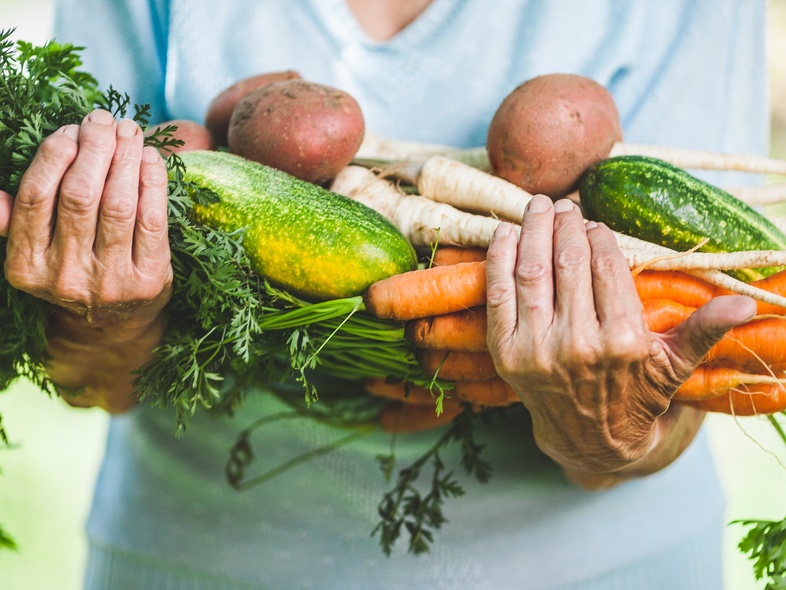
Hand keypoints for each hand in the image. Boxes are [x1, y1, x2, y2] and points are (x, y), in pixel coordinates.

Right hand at [1, 109, 172, 410]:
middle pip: (80, 195)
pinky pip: (153, 221)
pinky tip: (151, 157)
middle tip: (104, 119)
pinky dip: (152, 183)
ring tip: (129, 129)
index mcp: (26, 267)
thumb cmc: (72, 273)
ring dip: (125, 157)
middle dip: (93, 147)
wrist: (113, 327)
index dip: (54, 154)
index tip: (70, 129)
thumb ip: (14, 224)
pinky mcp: (150, 281)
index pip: (37, 197)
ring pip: (118, 204)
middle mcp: (66, 277)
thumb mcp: (33, 256)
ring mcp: (111, 282)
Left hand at [485, 195, 755, 486]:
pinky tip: (504, 232)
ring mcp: (536, 349)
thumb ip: (703, 329)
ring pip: (532, 272)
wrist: (588, 439)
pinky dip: (499, 259)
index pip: (606, 267)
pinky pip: (498, 295)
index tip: (595, 222)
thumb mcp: (673, 365)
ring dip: (532, 231)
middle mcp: (577, 344)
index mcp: (622, 340)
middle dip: (565, 226)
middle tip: (564, 206)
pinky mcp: (505, 354)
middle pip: (568, 263)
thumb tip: (747, 303)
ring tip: (537, 207)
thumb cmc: (635, 394)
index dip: (598, 236)